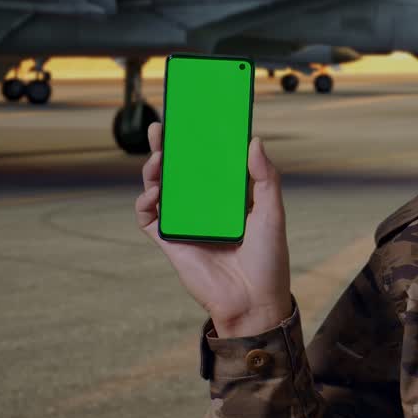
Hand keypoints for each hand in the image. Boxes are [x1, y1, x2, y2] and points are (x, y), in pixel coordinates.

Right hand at [135, 122, 292, 336]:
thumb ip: (265, 177)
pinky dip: (145, 202)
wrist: (254, 302)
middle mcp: (206, 206)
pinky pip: (148, 217)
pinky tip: (154, 193)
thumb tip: (255, 140)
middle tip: (164, 126)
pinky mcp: (170, 241)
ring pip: (162, 188)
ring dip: (155, 170)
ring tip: (160, 158)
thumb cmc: (269, 259)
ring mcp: (186, 222)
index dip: (202, 140)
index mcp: (231, 196)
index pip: (212, 162)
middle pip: (182, 170)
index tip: (196, 116)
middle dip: (170, 147)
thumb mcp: (272, 212)